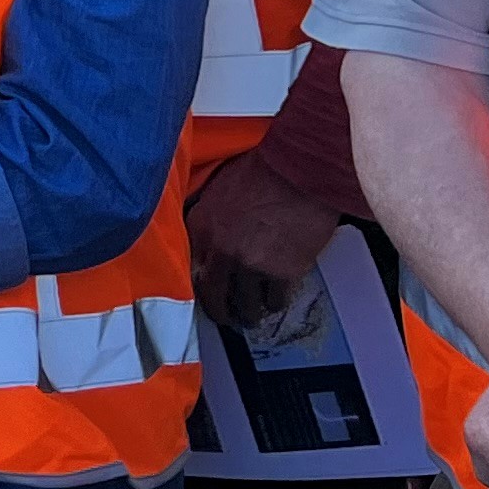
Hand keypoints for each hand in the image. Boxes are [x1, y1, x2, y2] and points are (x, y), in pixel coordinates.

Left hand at [185, 153, 340, 329]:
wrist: (298, 170)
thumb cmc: (262, 171)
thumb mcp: (219, 190)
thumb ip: (211, 218)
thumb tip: (212, 238)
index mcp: (201, 225)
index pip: (189, 268)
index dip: (199, 284)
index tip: (206, 291)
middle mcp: (220, 250)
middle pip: (213, 295)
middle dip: (221, 312)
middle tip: (228, 318)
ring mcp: (250, 265)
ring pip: (246, 305)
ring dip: (251, 313)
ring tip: (255, 315)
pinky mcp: (281, 274)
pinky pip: (275, 301)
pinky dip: (276, 303)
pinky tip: (276, 300)